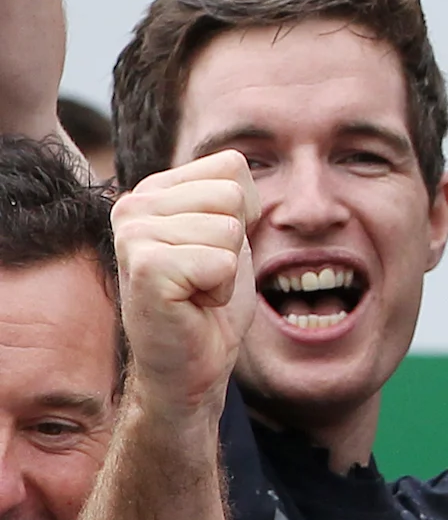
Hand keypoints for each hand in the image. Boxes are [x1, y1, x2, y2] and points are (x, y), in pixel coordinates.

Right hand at [113, 152, 253, 408]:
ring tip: (196, 289)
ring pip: (228, 229)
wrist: (191, 362)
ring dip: (226, 269)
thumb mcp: (227, 232)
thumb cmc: (210, 299)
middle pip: (232, 195)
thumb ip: (229, 192)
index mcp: (153, 189)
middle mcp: (132, 204)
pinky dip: (219, 290)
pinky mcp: (145, 269)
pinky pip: (220, 262)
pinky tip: (191, 303)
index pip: (232, 166)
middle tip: (204, 274)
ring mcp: (133, 236)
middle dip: (235, 242)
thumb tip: (240, 156)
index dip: (243, 213)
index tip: (213, 248)